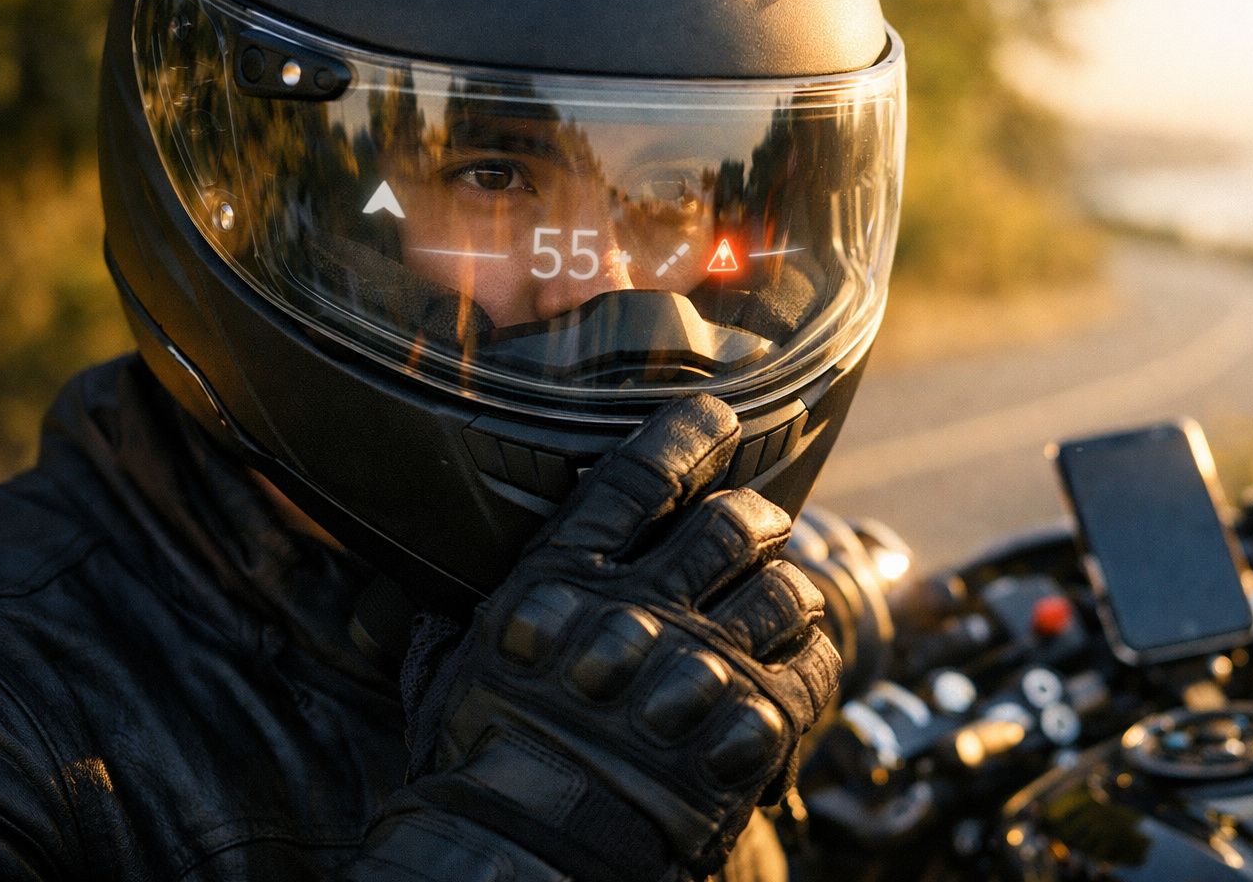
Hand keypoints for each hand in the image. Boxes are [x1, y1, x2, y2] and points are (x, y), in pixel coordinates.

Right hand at [367, 396, 839, 881]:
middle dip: (756, 514)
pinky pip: (813, 667)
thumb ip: (463, 620)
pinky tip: (800, 660)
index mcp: (563, 587)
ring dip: (791, 588)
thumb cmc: (477, 773)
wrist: (521, 859)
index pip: (639, 479)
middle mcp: (640, 616)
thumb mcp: (448, 678)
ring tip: (785, 596)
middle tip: (760, 520)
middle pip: (731, 525)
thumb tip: (439, 589)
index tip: (718, 416)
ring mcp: (701, 672)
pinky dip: (814, 656)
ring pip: (787, 590)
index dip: (688, 435)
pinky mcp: (749, 731)